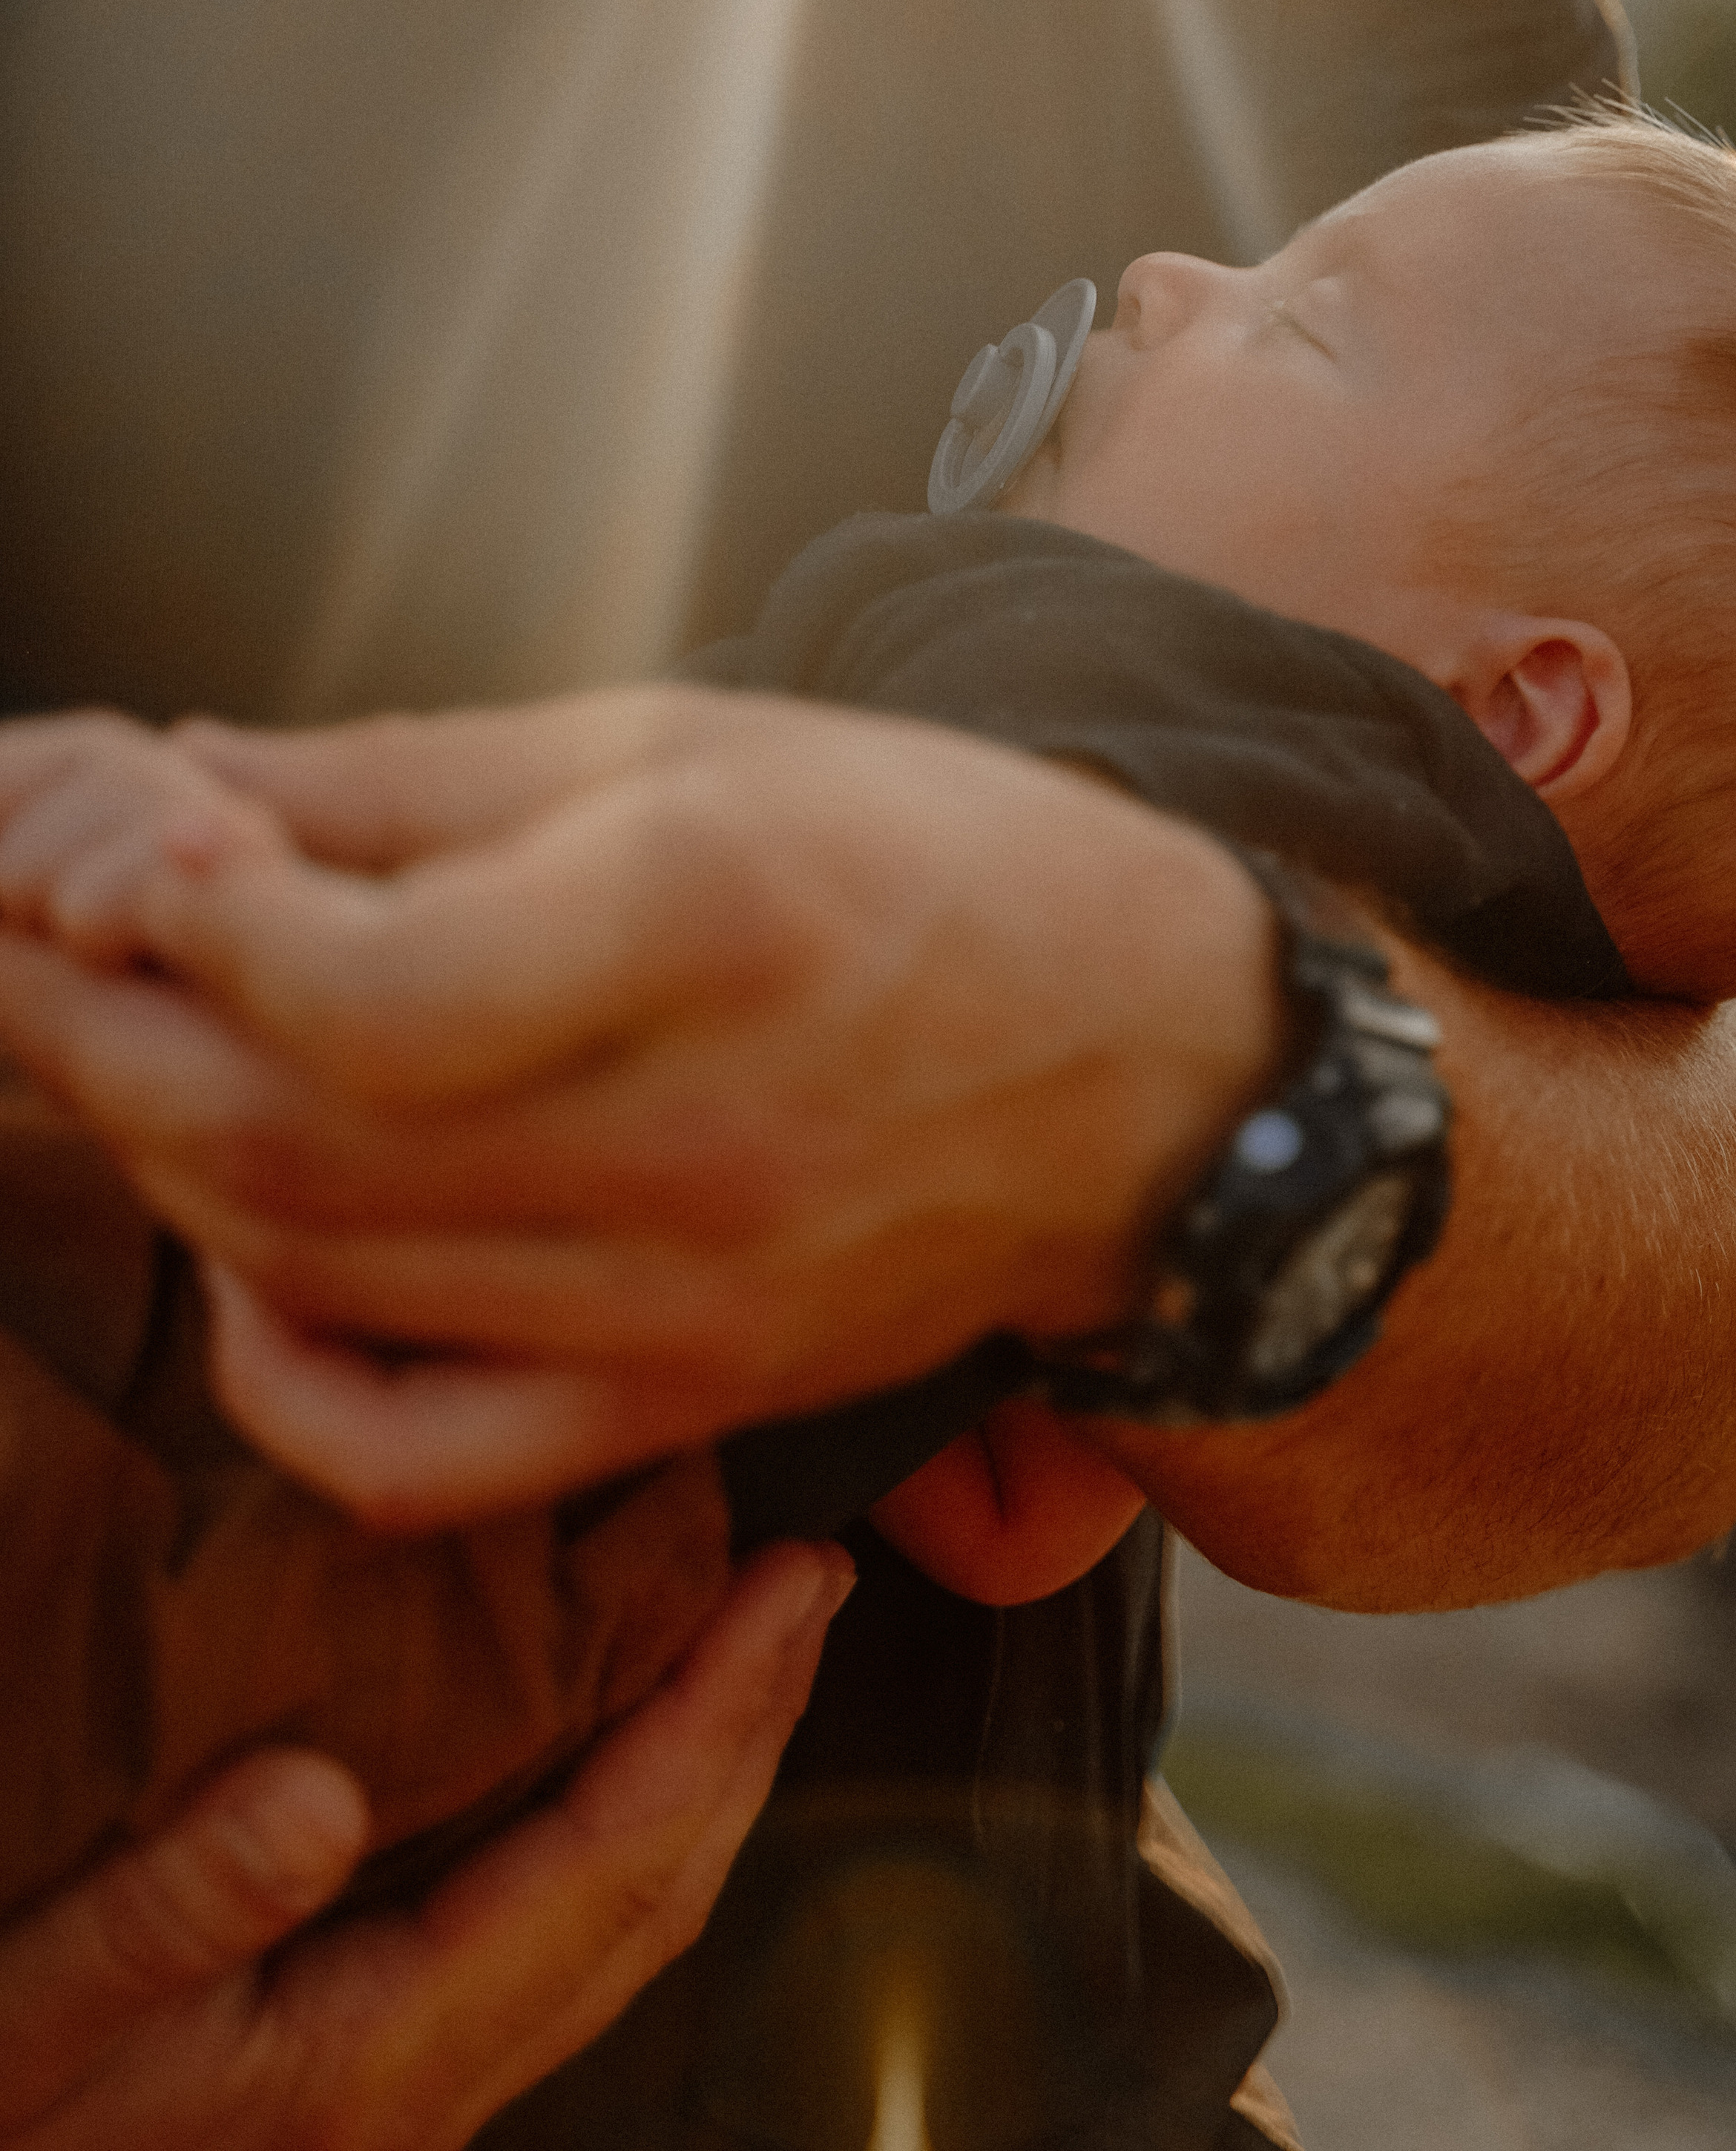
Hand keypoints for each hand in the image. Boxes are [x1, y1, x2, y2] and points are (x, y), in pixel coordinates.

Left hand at [0, 692, 1276, 1521]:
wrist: (1156, 1066)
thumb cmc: (936, 860)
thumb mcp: (702, 746)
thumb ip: (424, 776)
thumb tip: (188, 787)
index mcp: (713, 920)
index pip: (359, 990)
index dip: (196, 917)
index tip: (155, 846)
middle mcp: (697, 1138)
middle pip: (288, 1141)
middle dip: (109, 1030)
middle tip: (47, 938)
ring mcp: (689, 1300)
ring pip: (317, 1276)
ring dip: (164, 1159)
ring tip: (116, 1047)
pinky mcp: (686, 1399)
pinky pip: (413, 1457)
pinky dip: (279, 1376)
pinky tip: (244, 1268)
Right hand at [0, 1541, 850, 2149]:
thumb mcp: (38, 2005)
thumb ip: (171, 1913)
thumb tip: (315, 1802)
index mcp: (372, 2057)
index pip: (610, 1858)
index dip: (714, 1710)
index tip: (787, 1583)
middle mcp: (426, 2085)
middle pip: (655, 1889)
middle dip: (751, 1724)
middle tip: (811, 1580)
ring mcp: (412, 2087)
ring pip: (622, 1916)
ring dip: (703, 1768)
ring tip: (751, 1638)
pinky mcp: (377, 2066)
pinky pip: (558, 1927)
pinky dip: (624, 1814)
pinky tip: (613, 1746)